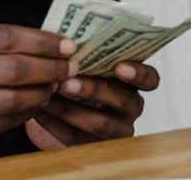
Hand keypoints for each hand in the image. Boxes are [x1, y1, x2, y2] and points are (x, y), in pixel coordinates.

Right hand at [0, 19, 77, 148]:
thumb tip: (46, 42)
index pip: (4, 37)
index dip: (41, 42)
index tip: (66, 45)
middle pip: (9, 69)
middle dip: (48, 68)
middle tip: (69, 68)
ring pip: (6, 100)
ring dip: (39, 94)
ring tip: (54, 87)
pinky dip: (22, 115)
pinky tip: (34, 106)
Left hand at [25, 61, 159, 149]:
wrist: (58, 110)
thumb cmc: (76, 77)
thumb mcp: (84, 65)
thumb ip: (84, 55)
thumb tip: (64, 42)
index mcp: (133, 82)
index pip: (150, 79)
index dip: (139, 74)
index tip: (119, 66)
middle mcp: (130, 108)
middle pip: (123, 100)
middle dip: (94, 90)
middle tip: (67, 82)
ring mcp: (116, 131)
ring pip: (100, 124)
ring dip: (70, 109)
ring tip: (48, 95)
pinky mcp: (94, 148)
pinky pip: (78, 140)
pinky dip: (56, 125)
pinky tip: (39, 112)